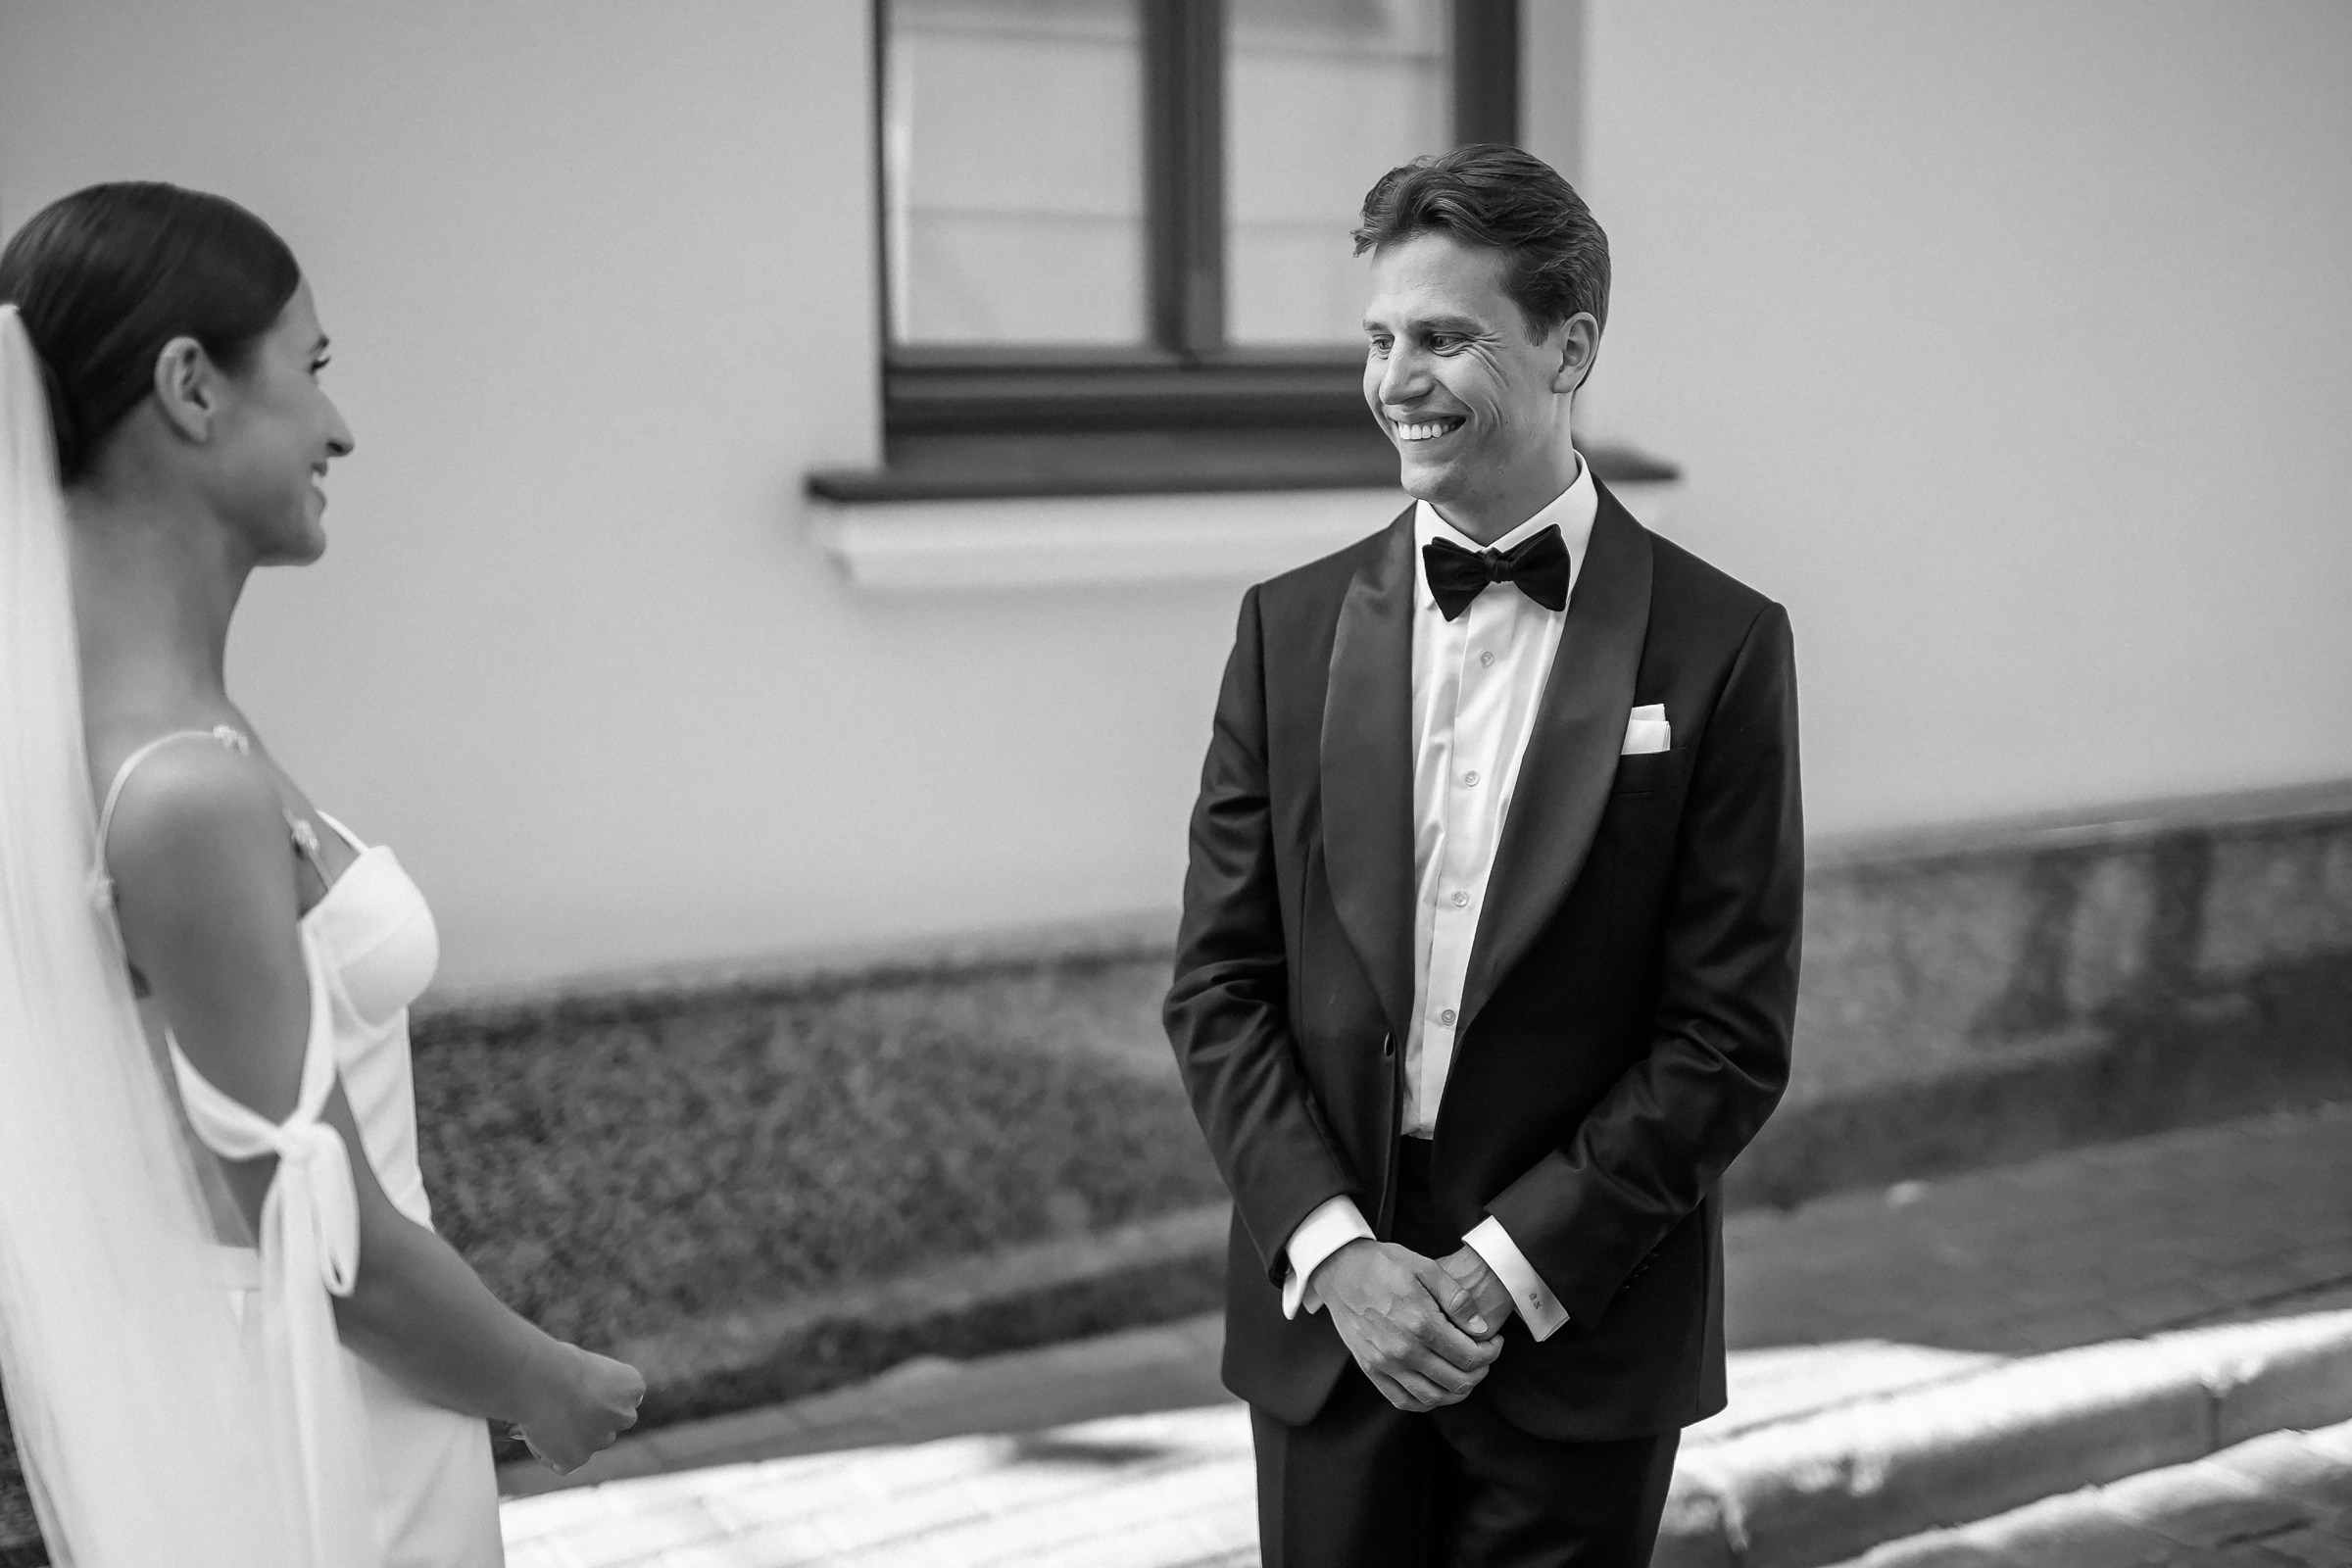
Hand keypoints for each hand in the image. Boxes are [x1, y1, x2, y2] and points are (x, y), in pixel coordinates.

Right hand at [514, 1343, 645, 1472]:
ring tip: (543, 1415)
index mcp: (631, 1386)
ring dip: (568, 1438)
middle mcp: (624, 1416)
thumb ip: (592, 1390)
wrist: (539, 1379)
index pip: (622, 1400)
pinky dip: (547, 1453)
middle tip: (559, 1409)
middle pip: (607, 1426)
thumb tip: (576, 1407)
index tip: (579, 1392)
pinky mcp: (576, 1460)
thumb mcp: (585, 1368)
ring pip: (585, 1445)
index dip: (598, 1398)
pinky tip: (535, 1432)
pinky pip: (561, 1462)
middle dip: (589, 1423)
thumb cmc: (556, 1363)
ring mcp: (601, 1440)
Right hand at [1310, 1238, 1501, 1411]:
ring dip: (1457, 1392)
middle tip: (1484, 1357)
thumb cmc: (1383, 1265)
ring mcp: (1385, 1364)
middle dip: (1480, 1372)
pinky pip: (1404, 1401)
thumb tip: (1480, 1328)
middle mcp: (1403, 1350)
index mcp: (1421, 1323)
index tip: (1495, 1342)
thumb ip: (1456, 1298)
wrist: (1339, 1270)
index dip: (1491, 1353)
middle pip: (1456, 1381)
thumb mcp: (1425, 1268)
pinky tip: (1437, 1389)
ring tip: (1465, 1374)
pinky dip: (1427, 1402)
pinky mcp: (1370, 1370)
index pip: (1469, 1356)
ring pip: (1433, 1398)